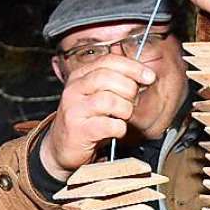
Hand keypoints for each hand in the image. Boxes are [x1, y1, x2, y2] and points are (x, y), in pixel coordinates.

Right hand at [39, 56, 155, 180]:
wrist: (61, 147)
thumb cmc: (85, 121)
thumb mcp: (96, 95)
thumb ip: (116, 83)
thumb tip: (144, 76)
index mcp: (80, 76)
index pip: (109, 61)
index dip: (133, 67)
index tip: (149, 76)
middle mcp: (74, 90)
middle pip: (109, 78)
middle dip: (129, 90)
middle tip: (132, 102)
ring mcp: (74, 110)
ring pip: (110, 101)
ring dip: (125, 110)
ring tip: (122, 117)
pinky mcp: (78, 130)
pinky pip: (109, 125)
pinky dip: (119, 128)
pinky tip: (116, 130)